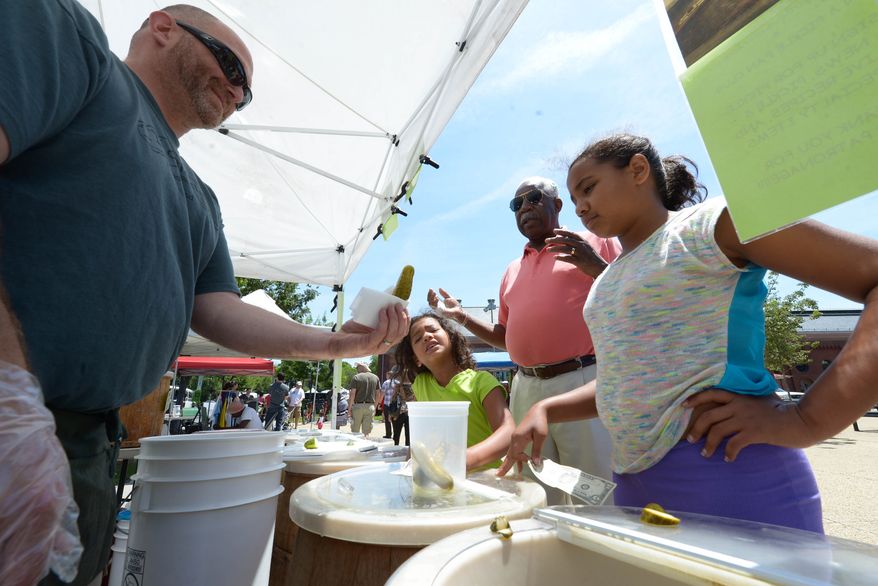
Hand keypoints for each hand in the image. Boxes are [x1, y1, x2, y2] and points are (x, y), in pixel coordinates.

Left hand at [338, 304, 408, 354]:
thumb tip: (386, 301)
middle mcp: (384, 347)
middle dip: (402, 317)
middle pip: (400, 333)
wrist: (336, 342)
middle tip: (397, 305)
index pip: (403, 333)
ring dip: (394, 318)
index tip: (404, 308)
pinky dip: (384, 321)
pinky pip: (381, 332)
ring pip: (393, 333)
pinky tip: (382, 312)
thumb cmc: (352, 332)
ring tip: (390, 307)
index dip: (406, 320)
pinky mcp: (368, 345)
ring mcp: (377, 347)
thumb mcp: (367, 323)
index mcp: (386, 342)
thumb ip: (377, 317)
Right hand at [427, 288, 464, 321]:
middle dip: (429, 295)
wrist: (459, 312)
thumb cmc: (455, 306)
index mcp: (439, 304)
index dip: (430, 294)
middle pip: (430, 301)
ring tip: (434, 293)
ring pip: (431, 304)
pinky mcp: (440, 312)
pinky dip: (435, 302)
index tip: (431, 289)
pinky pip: (435, 308)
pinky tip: (436, 298)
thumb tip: (439, 288)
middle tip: (432, 290)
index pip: (432, 299)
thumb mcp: (449, 298)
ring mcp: (438, 310)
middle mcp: (437, 307)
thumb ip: (444, 294)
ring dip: (431, 298)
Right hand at [496, 402, 548, 476]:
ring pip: (511, 453)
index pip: (516, 453)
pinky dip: (516, 458)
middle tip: (498, 475)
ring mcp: (515, 438)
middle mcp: (514, 439)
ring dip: (508, 463)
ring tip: (502, 473)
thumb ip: (537, 450)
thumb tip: (535, 463)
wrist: (538, 412)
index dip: (520, 460)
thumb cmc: (539, 422)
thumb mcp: (540, 436)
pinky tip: (519, 466)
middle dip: (504, 465)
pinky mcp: (518, 439)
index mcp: (518, 438)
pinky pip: (515, 450)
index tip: (530, 461)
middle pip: (509, 455)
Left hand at [545, 229, 606, 277]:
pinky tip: (555, 257)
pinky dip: (561, 257)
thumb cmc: (591, 257)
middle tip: (546, 240)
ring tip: (548, 250)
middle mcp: (582, 245)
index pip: (571, 234)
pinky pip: (568, 258)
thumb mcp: (586, 247)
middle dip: (555, 239)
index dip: (562, 231)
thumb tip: (569, 237)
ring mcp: (581, 253)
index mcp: (583, 241)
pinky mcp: (580, 262)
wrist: (600, 268)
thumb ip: (577, 241)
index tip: (554, 230)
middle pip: (566, 240)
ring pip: (565, 249)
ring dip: (555, 248)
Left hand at [684, 389, 811, 461]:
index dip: (695, 398)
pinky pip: (733, 444)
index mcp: (739, 396)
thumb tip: (738, 402)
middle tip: (690, 440)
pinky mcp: (754, 432)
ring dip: (708, 445)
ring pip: (717, 431)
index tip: (683, 405)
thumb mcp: (762, 399)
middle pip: (709, 416)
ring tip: (705, 454)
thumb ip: (748, 399)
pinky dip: (728, 453)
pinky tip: (727, 459)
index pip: (712, 393)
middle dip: (696, 429)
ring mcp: (746, 419)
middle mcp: (739, 405)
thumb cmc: (783, 411)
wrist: (801, 420)